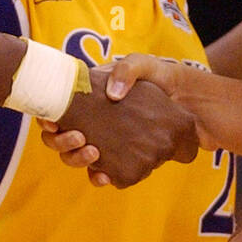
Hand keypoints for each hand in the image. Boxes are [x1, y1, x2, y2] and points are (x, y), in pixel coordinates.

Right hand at [53, 68, 197, 188]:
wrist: (193, 104)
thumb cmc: (164, 79)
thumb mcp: (144, 64)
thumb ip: (127, 70)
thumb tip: (111, 95)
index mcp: (93, 98)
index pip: (59, 110)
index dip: (48, 119)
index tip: (50, 122)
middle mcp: (95, 121)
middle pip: (60, 138)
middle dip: (60, 142)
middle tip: (77, 136)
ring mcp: (107, 142)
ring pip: (77, 157)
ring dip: (77, 159)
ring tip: (93, 153)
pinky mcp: (123, 160)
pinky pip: (102, 174)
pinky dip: (98, 177)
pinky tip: (104, 176)